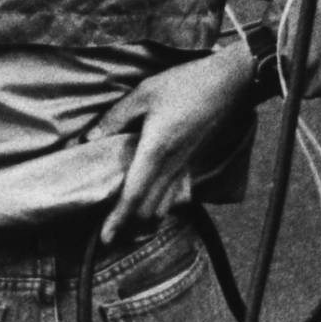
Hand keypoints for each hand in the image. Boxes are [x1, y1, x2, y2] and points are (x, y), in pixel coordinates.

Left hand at [91, 41, 258, 232]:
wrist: (230, 83)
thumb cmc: (185, 84)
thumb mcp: (143, 94)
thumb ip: (115, 118)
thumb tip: (90, 138)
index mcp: (156, 151)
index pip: (134, 195)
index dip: (118, 218)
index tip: (105, 238)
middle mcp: (172, 166)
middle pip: (149, 209)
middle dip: (128, 225)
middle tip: (109, 236)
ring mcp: (187, 166)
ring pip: (165, 205)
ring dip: (146, 218)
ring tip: (127, 225)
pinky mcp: (195, 162)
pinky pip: (178, 193)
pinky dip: (164, 205)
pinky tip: (155, 204)